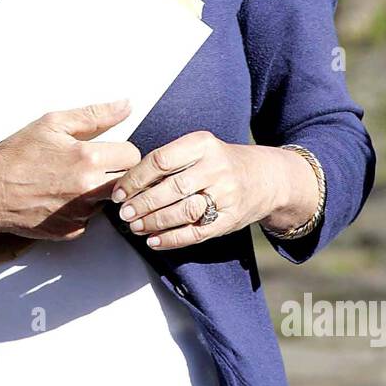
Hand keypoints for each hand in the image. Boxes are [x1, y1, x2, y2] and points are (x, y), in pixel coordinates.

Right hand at [0, 99, 140, 242]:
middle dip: (116, 173)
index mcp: (87, 158)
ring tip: (70, 181)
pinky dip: (80, 210)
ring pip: (107, 201)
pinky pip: (89, 219)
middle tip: (95, 166)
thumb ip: (95, 115)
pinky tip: (60, 198)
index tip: (110, 151)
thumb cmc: (15, 156)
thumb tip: (125, 106)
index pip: (132, 155)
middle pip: (127, 182)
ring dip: (97, 192)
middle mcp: (88, 189)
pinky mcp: (71, 231)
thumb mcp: (53, 124)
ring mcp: (80, 214)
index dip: (123, 151)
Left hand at [109, 131, 295, 250]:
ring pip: (183, 212)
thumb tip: (127, 184)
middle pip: (171, 188)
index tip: (119, 191)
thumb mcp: (199, 149)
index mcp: (203, 144)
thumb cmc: (220, 162)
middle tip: (124, 213)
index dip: (135, 178)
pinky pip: (197, 232)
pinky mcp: (230, 219)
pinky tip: (154, 241)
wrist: (265, 177)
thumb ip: (169, 161)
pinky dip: (172, 239)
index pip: (161, 160)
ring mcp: (226, 194)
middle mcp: (216, 168)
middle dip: (142, 203)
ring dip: (155, 222)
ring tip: (136, 227)